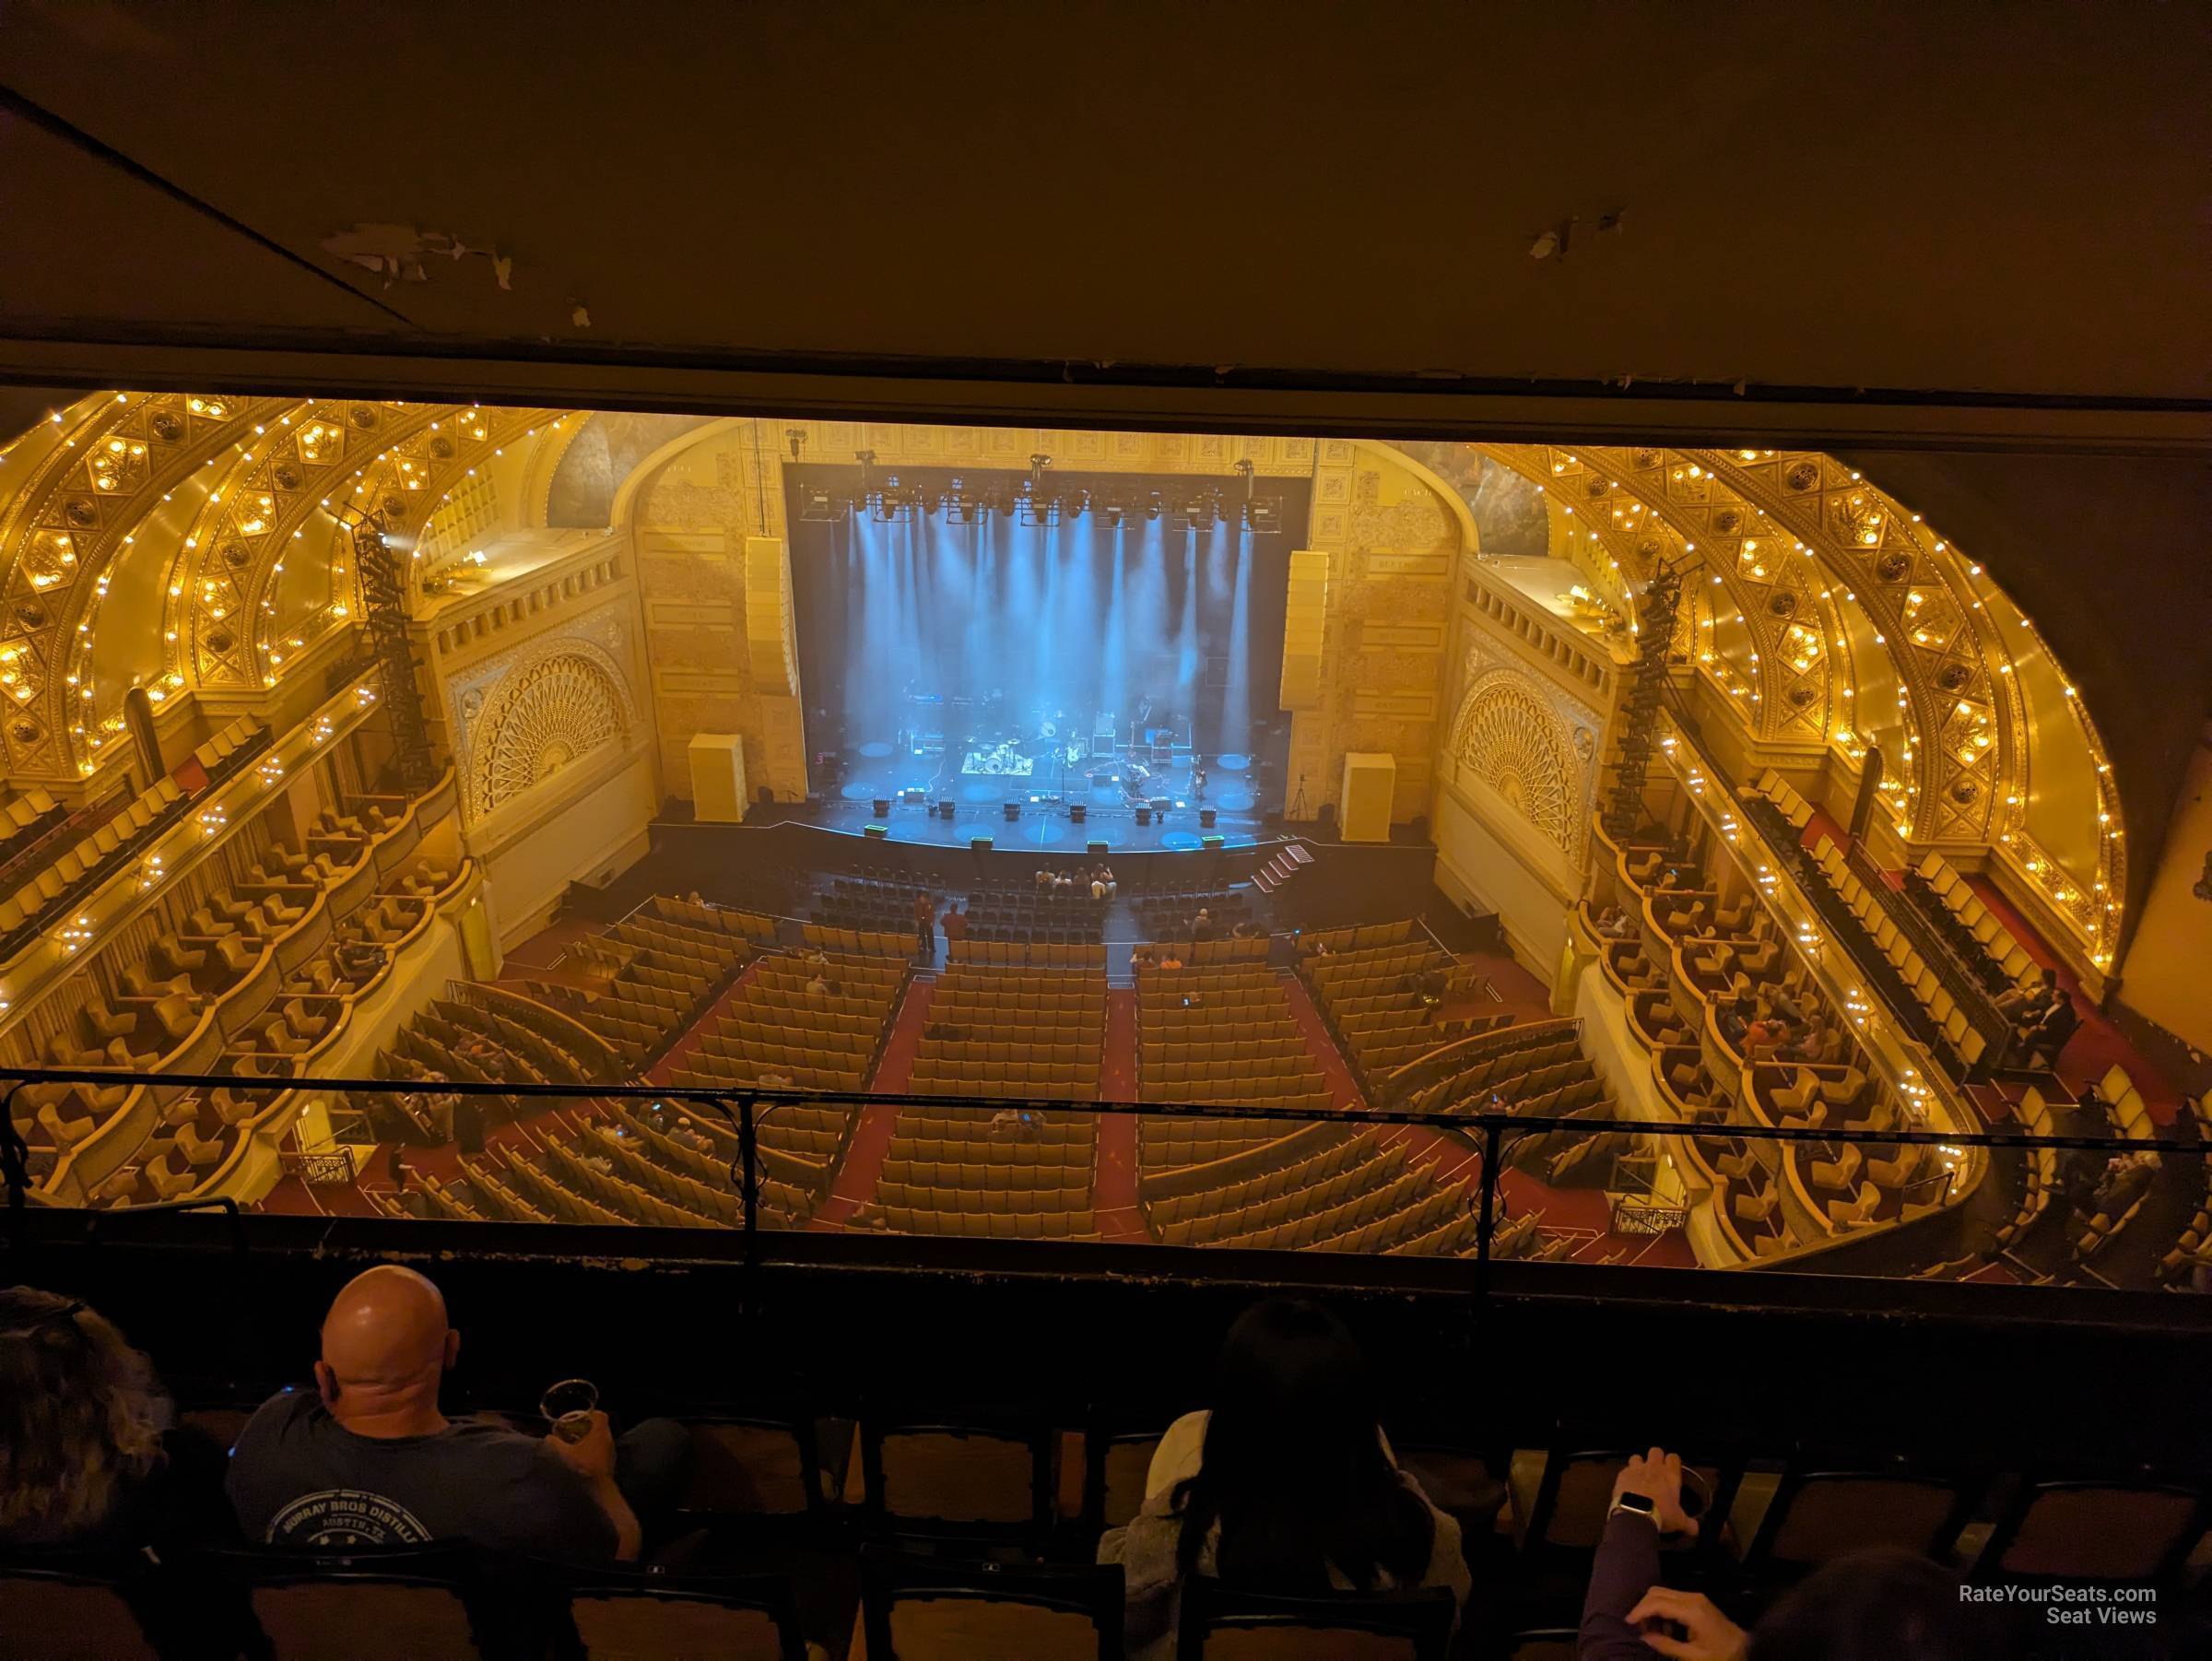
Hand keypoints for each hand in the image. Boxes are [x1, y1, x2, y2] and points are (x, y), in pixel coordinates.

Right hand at [545, 1409, 616, 1480]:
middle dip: (588, 1427)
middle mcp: (609, 1439)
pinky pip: (603, 1449)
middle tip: (574, 1430)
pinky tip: (583, 1456)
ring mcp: (611, 1451)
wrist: (599, 1488)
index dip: (590, 1414)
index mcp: (600, 1433)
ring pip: (602, 1438)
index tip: (579, 1417)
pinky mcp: (610, 1461)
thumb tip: (548, 1437)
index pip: (601, 1415)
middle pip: (600, 1426)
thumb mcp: (565, 1454)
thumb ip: (555, 1443)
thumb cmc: (584, 1467)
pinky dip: (594, 1449)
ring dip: (591, 1439)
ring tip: (577, 1443)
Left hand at [1613, 1446, 1698, 1535]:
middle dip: (1656, 1458)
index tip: (1672, 1469)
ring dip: (1638, 1464)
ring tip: (1639, 1476)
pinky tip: (1627, 1485)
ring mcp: (1637, 1469)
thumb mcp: (1678, 1521)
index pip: (1674, 1457)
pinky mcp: (1622, 1474)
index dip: (1672, 1461)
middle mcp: (1654, 1467)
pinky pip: (1624, 1469)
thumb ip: (1688, 1523)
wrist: (1636, 1514)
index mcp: (1670, 1475)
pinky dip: (1626, 1476)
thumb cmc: (1662, 1514)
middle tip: (1656, 1470)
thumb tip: (1695, 1529)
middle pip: (1656, 1451)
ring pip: (1637, 1457)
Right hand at [1624, 1588, 1747, 1660]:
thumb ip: (1666, 1646)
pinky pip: (1672, 1599)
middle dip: (1643, 1608)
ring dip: (1653, 1610)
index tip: (1627, 1623)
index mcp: (1691, 1610)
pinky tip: (1666, 1630)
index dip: (1639, 1611)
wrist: (1748, 1651)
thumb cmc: (1721, 1656)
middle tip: (1637, 1629)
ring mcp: (1696, 1597)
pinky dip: (1663, 1611)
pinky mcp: (1698, 1601)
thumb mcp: (1693, 1657)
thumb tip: (1643, 1637)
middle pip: (1657, 1592)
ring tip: (1652, 1633)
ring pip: (1663, 1593)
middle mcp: (1692, 1598)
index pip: (1657, 1602)